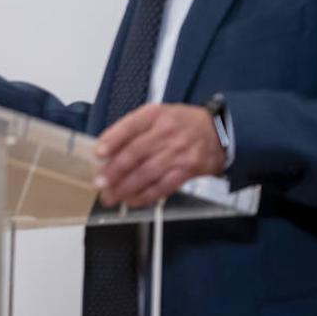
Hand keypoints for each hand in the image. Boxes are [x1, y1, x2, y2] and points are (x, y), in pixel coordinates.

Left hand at [94, 103, 225, 207]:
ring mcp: (178, 152)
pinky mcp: (188, 170)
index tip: (98, 154)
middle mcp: (166, 132)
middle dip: (114, 171)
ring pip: (147, 173)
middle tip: (99, 184)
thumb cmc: (180, 123)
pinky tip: (132, 201)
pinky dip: (146, 196)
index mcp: (155, 114)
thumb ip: (133, 129)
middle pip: (136, 153)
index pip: (131, 126)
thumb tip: (106, 150)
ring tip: (111, 197)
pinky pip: (163, 186)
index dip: (113, 140)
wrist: (218, 132)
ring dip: (126, 187)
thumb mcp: (157, 115)